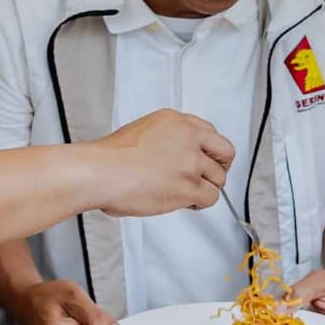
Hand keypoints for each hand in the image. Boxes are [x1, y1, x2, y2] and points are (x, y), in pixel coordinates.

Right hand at [92, 110, 232, 216]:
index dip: (208, 151)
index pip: (210, 132)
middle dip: (218, 167)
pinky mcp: (188, 186)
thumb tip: (176, 157)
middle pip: (224, 152)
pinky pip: (210, 197)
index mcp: (176, 121)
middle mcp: (188, 137)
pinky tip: (184, 202)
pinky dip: (199, 203)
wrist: (99, 172)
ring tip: (185, 194)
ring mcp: (190, 161)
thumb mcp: (143, 131)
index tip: (204, 160)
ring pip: (218, 178)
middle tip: (207, 178)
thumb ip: (167, 139)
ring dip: (205, 188)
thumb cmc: (110, 158)